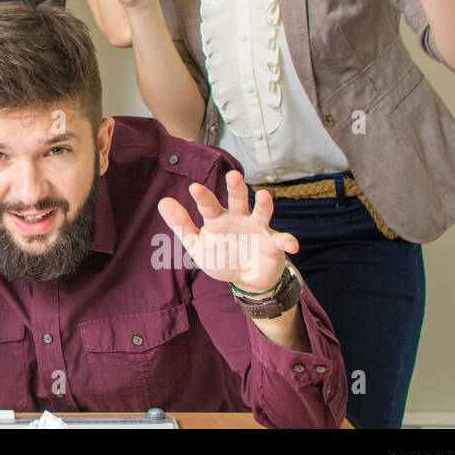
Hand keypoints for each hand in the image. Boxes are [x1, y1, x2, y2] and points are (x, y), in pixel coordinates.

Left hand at [157, 169, 298, 293]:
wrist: (245, 279)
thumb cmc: (220, 257)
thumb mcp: (197, 245)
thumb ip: (181, 224)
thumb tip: (163, 201)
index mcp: (217, 218)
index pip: (208, 204)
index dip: (202, 196)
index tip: (194, 187)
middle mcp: (238, 218)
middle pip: (237, 199)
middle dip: (236, 187)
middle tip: (233, 175)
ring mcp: (257, 228)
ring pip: (261, 212)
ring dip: (264, 204)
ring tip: (265, 196)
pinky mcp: (273, 243)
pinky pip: (282, 240)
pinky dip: (288, 241)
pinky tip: (292, 245)